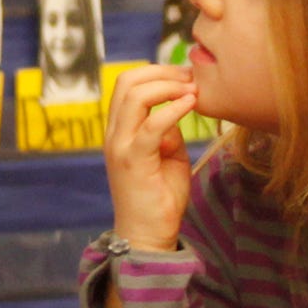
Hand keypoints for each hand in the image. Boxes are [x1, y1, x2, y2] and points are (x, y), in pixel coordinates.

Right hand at [103, 65, 200, 251]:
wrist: (147, 236)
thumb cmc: (159, 198)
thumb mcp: (168, 155)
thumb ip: (169, 131)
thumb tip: (178, 110)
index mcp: (119, 130)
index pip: (128, 83)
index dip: (157, 72)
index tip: (186, 76)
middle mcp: (114, 134)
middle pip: (127, 81)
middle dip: (162, 71)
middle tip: (190, 77)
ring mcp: (120, 146)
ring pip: (134, 95)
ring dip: (168, 86)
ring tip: (192, 90)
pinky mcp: (133, 161)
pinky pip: (151, 125)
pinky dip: (173, 109)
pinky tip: (190, 104)